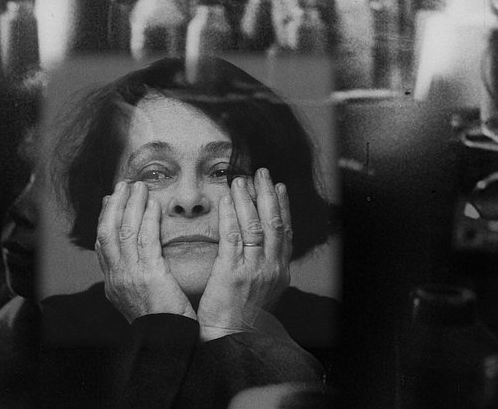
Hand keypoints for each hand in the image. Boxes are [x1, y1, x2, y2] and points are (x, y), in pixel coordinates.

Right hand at [96, 181, 195, 322]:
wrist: (167, 344)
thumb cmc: (161, 323)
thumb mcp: (140, 300)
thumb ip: (136, 279)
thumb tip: (138, 261)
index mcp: (113, 284)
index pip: (103, 245)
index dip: (105, 220)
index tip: (110, 202)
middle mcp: (116, 278)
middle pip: (107, 232)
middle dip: (114, 206)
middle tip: (122, 186)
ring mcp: (129, 276)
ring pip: (123, 230)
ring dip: (130, 204)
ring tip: (138, 186)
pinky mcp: (149, 275)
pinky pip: (146, 239)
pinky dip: (147, 218)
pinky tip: (153, 204)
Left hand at [197, 168, 291, 340]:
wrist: (231, 341)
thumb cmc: (241, 318)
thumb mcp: (262, 291)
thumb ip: (263, 268)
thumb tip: (260, 250)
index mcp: (279, 272)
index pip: (285, 232)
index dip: (283, 207)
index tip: (279, 187)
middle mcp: (271, 269)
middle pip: (274, 223)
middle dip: (268, 195)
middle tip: (262, 172)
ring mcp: (254, 271)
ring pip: (256, 226)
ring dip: (249, 199)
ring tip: (241, 179)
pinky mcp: (233, 274)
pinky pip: (233, 238)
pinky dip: (232, 216)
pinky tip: (228, 200)